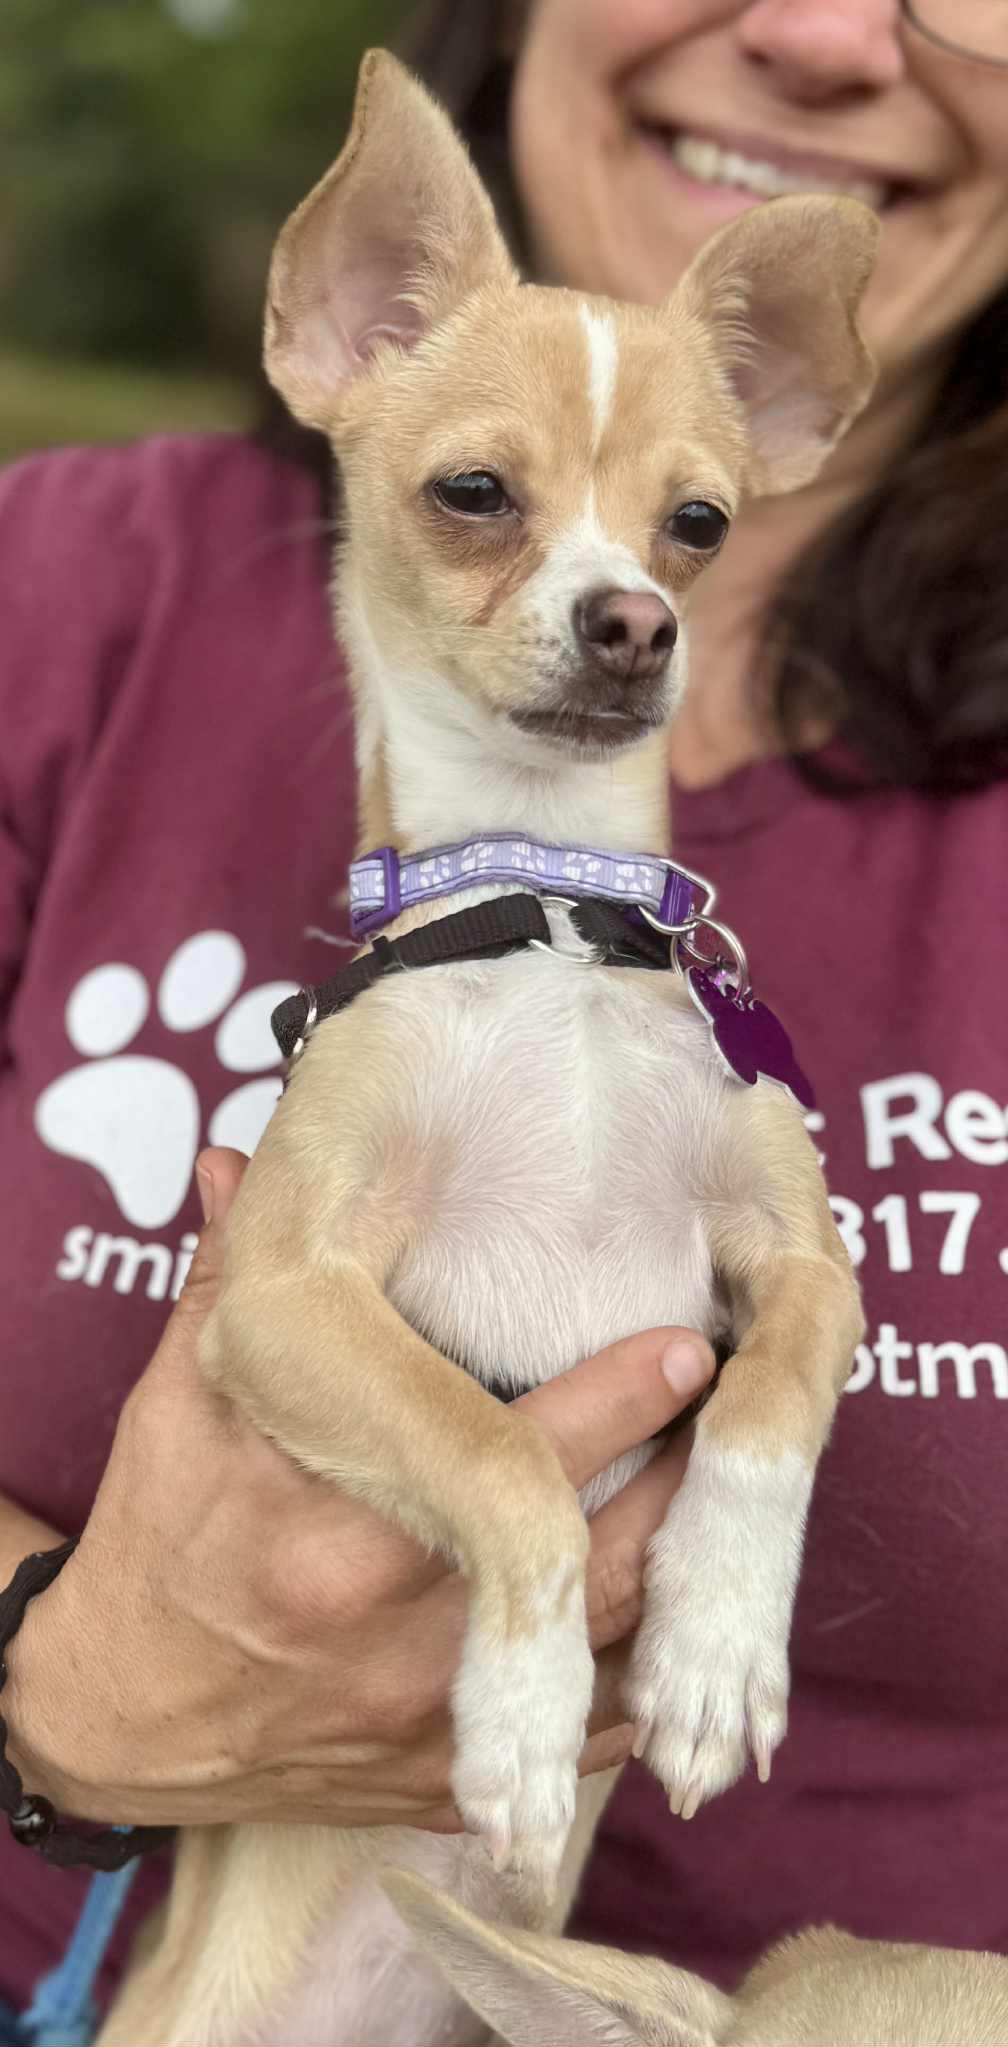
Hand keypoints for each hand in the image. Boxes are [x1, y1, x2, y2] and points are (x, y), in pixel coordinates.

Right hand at [4, 1149, 712, 1831]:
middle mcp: (401, 1645)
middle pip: (601, 1567)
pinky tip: (690, 1611)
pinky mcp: (447, 1786)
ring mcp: (434, 1730)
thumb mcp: (177, 1404)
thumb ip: (225, 1281)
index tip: (692, 1343)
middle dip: (688, 1490)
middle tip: (749, 1414)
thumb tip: (243, 1157)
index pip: (518, 1462)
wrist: (119, 1713)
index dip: (623, 1398)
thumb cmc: (159, 1539)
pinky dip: (645, 1681)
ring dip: (686, 1577)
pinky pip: (583, 1750)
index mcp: (342, 1537)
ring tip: (740, 1494)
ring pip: (613, 1658)